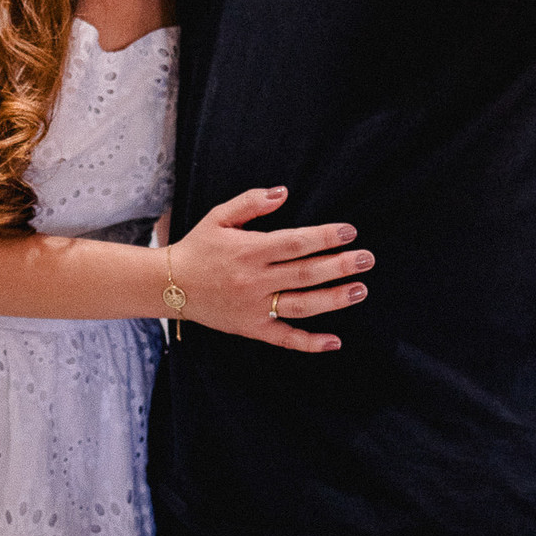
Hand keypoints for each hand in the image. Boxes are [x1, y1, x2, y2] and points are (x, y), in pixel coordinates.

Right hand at [168, 186, 371, 352]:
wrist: (168, 285)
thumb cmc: (198, 247)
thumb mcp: (219, 217)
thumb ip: (251, 202)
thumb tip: (283, 192)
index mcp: (249, 250)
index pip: (295, 243)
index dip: (324, 237)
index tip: (349, 232)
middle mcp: (254, 280)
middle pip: (304, 273)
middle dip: (339, 266)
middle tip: (367, 259)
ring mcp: (253, 307)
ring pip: (301, 306)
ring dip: (333, 299)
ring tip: (360, 290)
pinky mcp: (250, 328)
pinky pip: (283, 338)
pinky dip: (309, 343)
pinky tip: (334, 341)